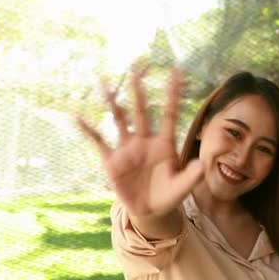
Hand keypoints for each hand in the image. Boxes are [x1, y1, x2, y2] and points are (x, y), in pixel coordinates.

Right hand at [77, 68, 203, 218]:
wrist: (149, 211)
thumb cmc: (168, 195)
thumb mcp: (181, 188)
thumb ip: (190, 176)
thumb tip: (200, 165)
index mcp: (165, 144)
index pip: (170, 115)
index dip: (173, 95)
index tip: (177, 73)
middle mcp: (145, 140)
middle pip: (142, 112)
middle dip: (140, 91)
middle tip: (136, 68)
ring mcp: (127, 148)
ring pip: (120, 120)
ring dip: (113, 103)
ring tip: (105, 84)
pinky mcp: (112, 161)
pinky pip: (99, 142)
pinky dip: (89, 130)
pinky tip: (78, 117)